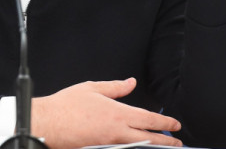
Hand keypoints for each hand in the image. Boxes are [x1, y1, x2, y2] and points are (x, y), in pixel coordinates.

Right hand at [32, 78, 181, 148]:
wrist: (48, 123)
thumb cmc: (67, 106)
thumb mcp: (93, 88)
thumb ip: (115, 87)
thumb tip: (131, 83)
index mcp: (117, 114)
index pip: (148, 119)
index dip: (165, 122)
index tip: (175, 124)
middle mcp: (117, 132)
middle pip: (148, 139)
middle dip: (166, 141)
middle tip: (177, 143)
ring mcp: (109, 144)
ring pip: (137, 147)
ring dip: (152, 147)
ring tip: (163, 147)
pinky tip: (137, 147)